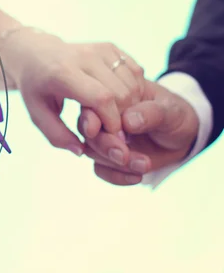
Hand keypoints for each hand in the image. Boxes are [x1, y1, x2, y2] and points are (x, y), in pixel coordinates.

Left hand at [4, 30, 144, 154]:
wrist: (36, 54)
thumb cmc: (36, 88)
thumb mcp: (37, 115)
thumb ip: (57, 136)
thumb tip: (81, 151)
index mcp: (62, 73)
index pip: (102, 98)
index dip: (112, 121)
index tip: (109, 135)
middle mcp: (84, 56)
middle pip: (121, 92)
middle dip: (122, 116)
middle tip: (111, 128)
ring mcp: (99, 49)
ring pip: (132, 82)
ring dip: (130, 105)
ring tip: (113, 115)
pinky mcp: (110, 47)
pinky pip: (135, 71)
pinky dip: (134, 89)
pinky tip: (118, 99)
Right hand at [79, 80, 198, 184]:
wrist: (183, 136)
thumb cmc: (175, 115)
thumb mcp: (170, 111)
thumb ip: (151, 113)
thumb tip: (128, 121)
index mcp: (114, 95)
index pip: (93, 104)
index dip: (94, 118)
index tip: (109, 131)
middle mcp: (103, 116)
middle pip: (88, 131)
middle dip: (105, 145)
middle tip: (125, 155)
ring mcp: (104, 137)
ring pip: (92, 151)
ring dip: (115, 163)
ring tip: (144, 165)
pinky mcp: (108, 156)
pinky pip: (100, 169)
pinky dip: (116, 176)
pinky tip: (136, 177)